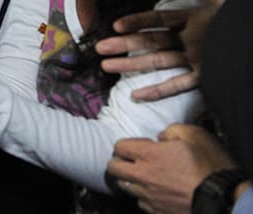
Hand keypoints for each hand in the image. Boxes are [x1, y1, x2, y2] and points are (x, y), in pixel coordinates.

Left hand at [96, 6, 211, 100]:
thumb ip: (188, 6)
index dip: (137, 21)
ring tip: (105, 66)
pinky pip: (179, 85)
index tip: (115, 25)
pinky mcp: (207, 75)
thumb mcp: (211, 7)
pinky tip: (136, 95)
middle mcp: (194, 37)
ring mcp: (200, 57)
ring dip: (132, 64)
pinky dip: (158, 91)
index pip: (159, 18)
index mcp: (194, 18)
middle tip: (99, 48)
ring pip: (160, 61)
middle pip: (153, 40)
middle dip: (125, 44)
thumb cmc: (228, 23)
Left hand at [108, 124, 240, 213]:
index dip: (125, 145)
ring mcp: (148, 195)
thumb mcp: (194, 135)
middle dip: (118, 162)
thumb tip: (162, 137)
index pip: (119, 147)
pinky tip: (154, 193)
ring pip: (125, 187)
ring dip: (130, 180)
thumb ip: (172, 131)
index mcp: (148, 154)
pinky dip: (144, 197)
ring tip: (141, 177)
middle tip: (129, 161)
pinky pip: (141, 203)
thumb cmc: (209, 165)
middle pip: (113, 168)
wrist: (223, 197)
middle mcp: (143, 175)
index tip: (136, 146)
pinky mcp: (157, 210)